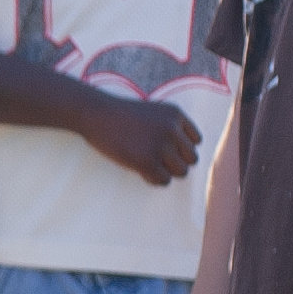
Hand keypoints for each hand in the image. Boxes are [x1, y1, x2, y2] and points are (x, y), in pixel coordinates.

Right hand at [76, 91, 201, 185]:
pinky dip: (153, 179)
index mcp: (175, 115)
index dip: (181, 147)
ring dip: (166, 172)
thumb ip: (171, 127)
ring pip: (181, 172)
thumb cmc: (121, 115)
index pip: (196, 140)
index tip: (165, 147)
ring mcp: (160, 146)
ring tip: (148, 165)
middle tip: (156, 159)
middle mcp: (172, 129)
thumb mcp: (152, 112)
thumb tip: (183, 158)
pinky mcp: (146, 161)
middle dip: (176, 162)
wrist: (96, 114)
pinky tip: (140, 170)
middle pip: (192, 159)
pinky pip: (163, 181)